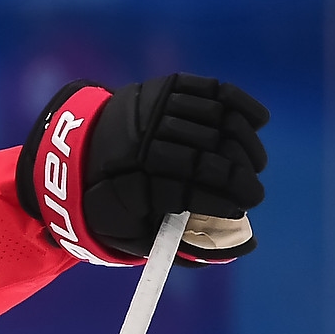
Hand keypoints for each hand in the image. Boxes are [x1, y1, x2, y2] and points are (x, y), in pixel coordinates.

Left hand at [18, 74, 267, 264]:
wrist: (78, 151)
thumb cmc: (117, 202)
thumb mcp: (134, 235)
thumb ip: (185, 246)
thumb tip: (246, 246)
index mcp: (124, 184)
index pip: (181, 192)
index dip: (217, 201)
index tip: (240, 210)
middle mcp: (137, 144)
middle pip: (202, 157)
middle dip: (237, 177)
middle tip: (254, 194)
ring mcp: (153, 110)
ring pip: (215, 123)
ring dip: (243, 146)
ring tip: (255, 166)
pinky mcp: (165, 87)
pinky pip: (213, 91)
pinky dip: (239, 107)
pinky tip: (256, 124)